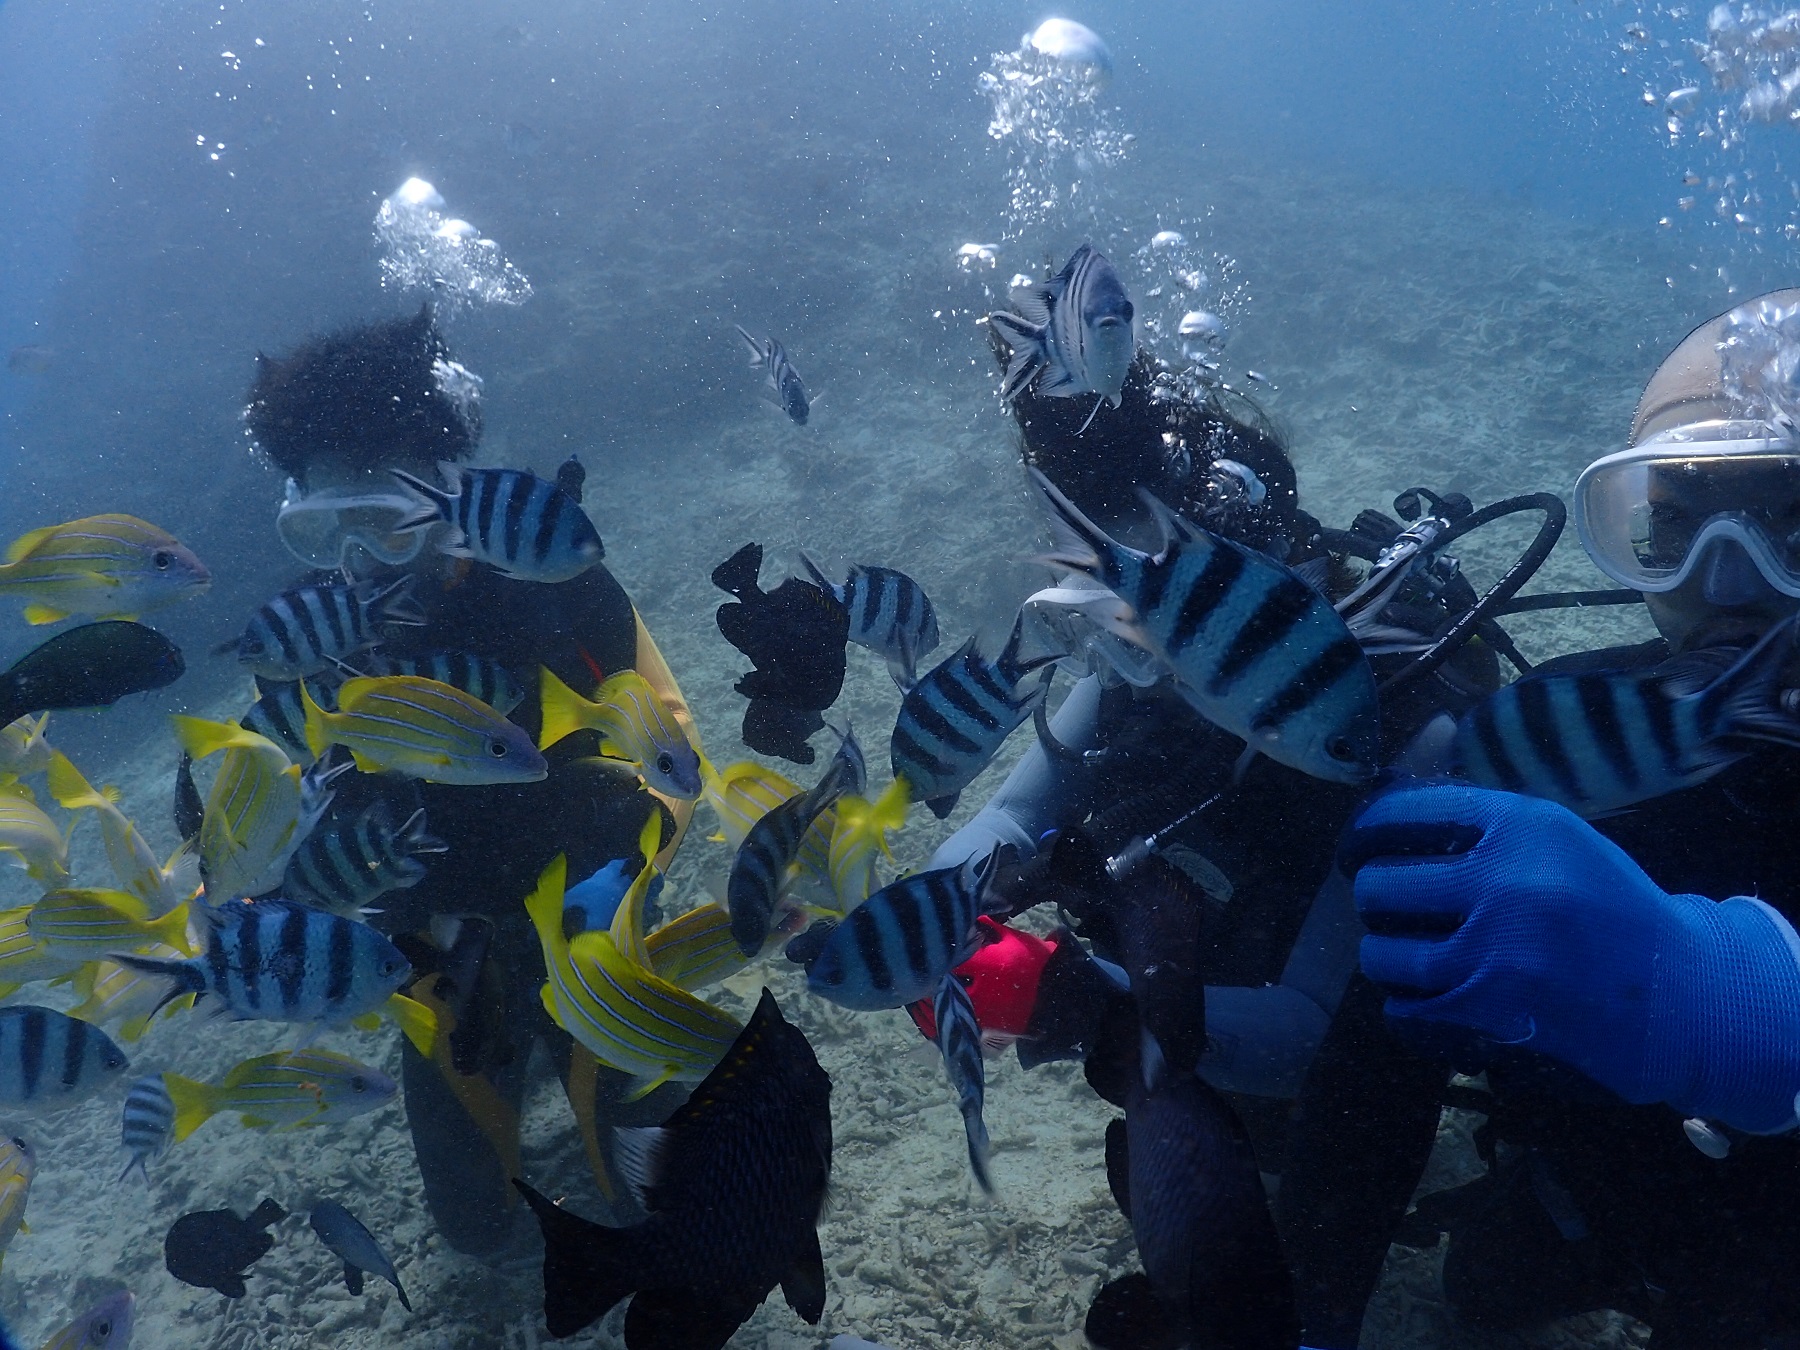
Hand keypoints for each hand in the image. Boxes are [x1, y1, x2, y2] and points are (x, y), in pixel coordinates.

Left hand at [1341, 782, 1799, 1132]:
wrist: (1681, 995)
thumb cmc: (1609, 910)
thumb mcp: (1558, 839)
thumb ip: (1479, 823)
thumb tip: (1383, 807)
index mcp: (1521, 826)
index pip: (1402, 813)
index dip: (1366, 832)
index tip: (1359, 847)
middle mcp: (1504, 883)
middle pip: (1379, 884)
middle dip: (1378, 899)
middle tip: (1392, 908)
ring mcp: (1494, 953)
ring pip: (1380, 952)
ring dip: (1389, 955)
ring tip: (1411, 954)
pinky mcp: (1491, 1014)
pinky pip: (1402, 1009)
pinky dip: (1408, 1006)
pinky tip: (1431, 997)